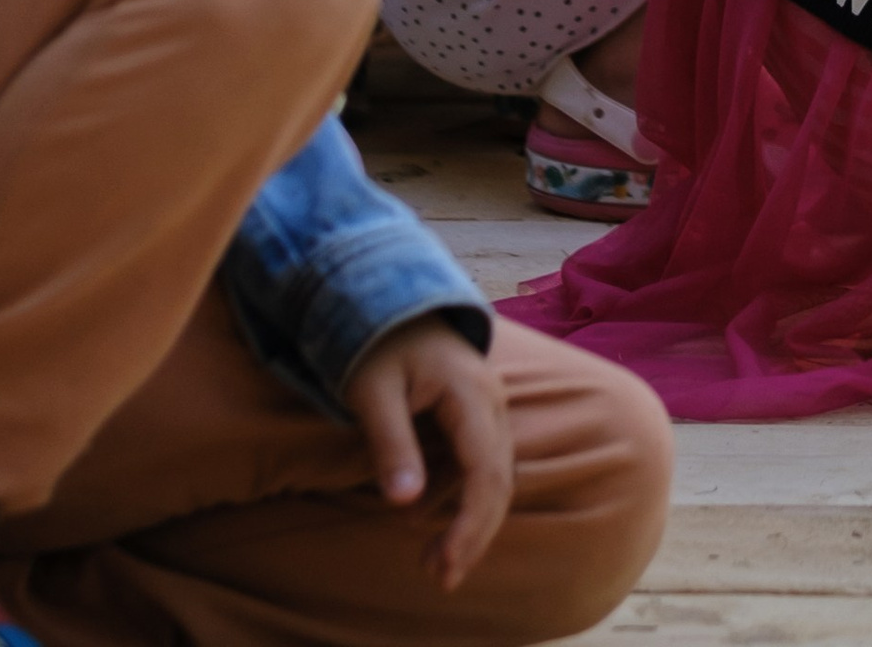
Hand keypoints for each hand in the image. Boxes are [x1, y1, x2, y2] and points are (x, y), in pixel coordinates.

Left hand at [345, 321, 514, 588]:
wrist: (388, 295)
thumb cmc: (376, 342)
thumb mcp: (372, 391)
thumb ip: (390, 443)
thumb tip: (403, 504)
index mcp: (471, 393)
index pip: (485, 472)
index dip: (470, 525)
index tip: (443, 566)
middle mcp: (492, 400)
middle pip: (499, 480)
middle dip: (474, 534)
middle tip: (439, 578)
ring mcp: (489, 404)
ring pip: (497, 474)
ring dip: (473, 521)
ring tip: (436, 562)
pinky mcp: (477, 412)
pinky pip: (484, 463)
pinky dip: (468, 499)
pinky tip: (438, 521)